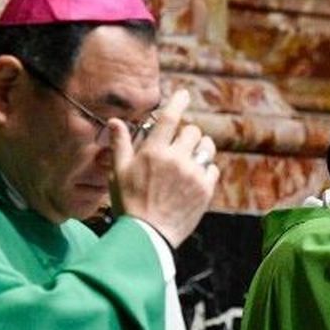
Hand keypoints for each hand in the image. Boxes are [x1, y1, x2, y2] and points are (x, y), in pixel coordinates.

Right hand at [109, 89, 219, 248]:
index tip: (184, 94)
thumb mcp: (118, 172)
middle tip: (179, 145)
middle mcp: (176, 159)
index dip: (178, 102)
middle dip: (187, 134)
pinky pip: (213, 169)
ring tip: (190, 159)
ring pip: (207, 148)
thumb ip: (120, 145)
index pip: (170, 118)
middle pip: (193, 131)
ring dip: (200, 148)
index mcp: (154, 152)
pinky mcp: (205, 190)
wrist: (147, 236)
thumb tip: (116, 121)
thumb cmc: (129, 203)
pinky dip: (206, 170)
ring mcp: (193, 175)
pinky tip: (194, 179)